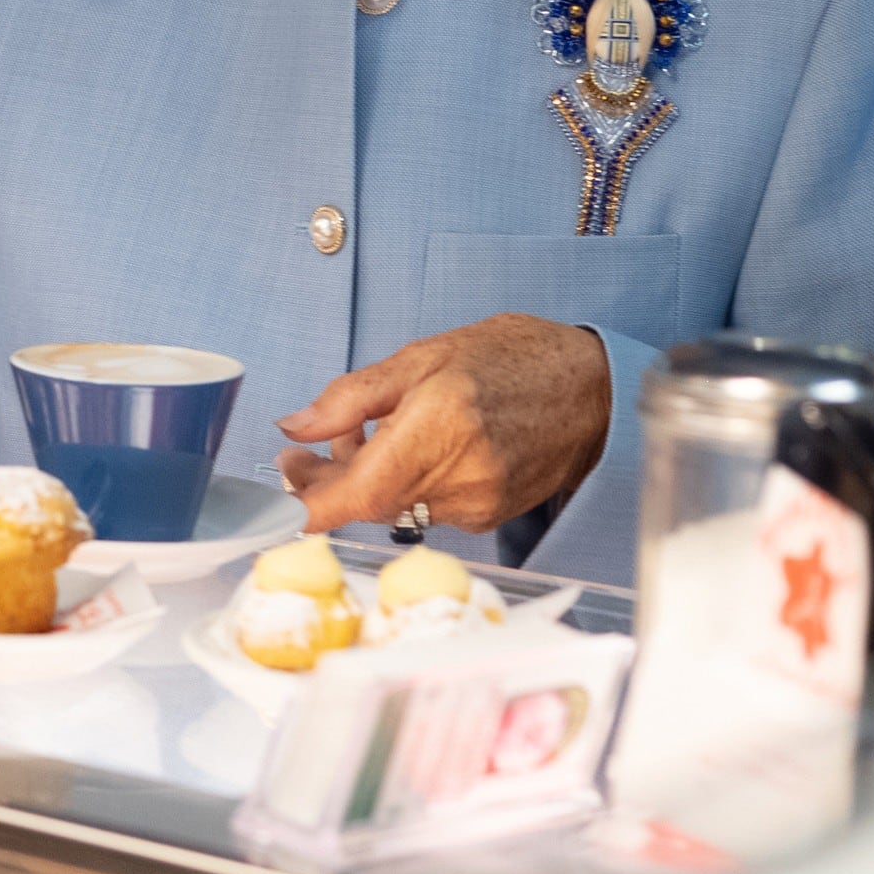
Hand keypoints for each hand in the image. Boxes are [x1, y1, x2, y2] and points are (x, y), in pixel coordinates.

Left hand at [274, 314, 610, 534]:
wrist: (594, 388)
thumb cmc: (514, 358)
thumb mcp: (423, 356)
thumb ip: (351, 397)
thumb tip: (294, 426)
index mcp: (438, 427)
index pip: (356, 495)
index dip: (308, 506)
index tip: (280, 495)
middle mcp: (459, 476)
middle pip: (367, 503)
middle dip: (327, 482)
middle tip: (304, 452)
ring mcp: (477, 503)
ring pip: (395, 506)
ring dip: (367, 479)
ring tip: (367, 434)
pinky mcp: (489, 517)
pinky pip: (426, 508)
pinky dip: (405, 485)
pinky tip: (410, 451)